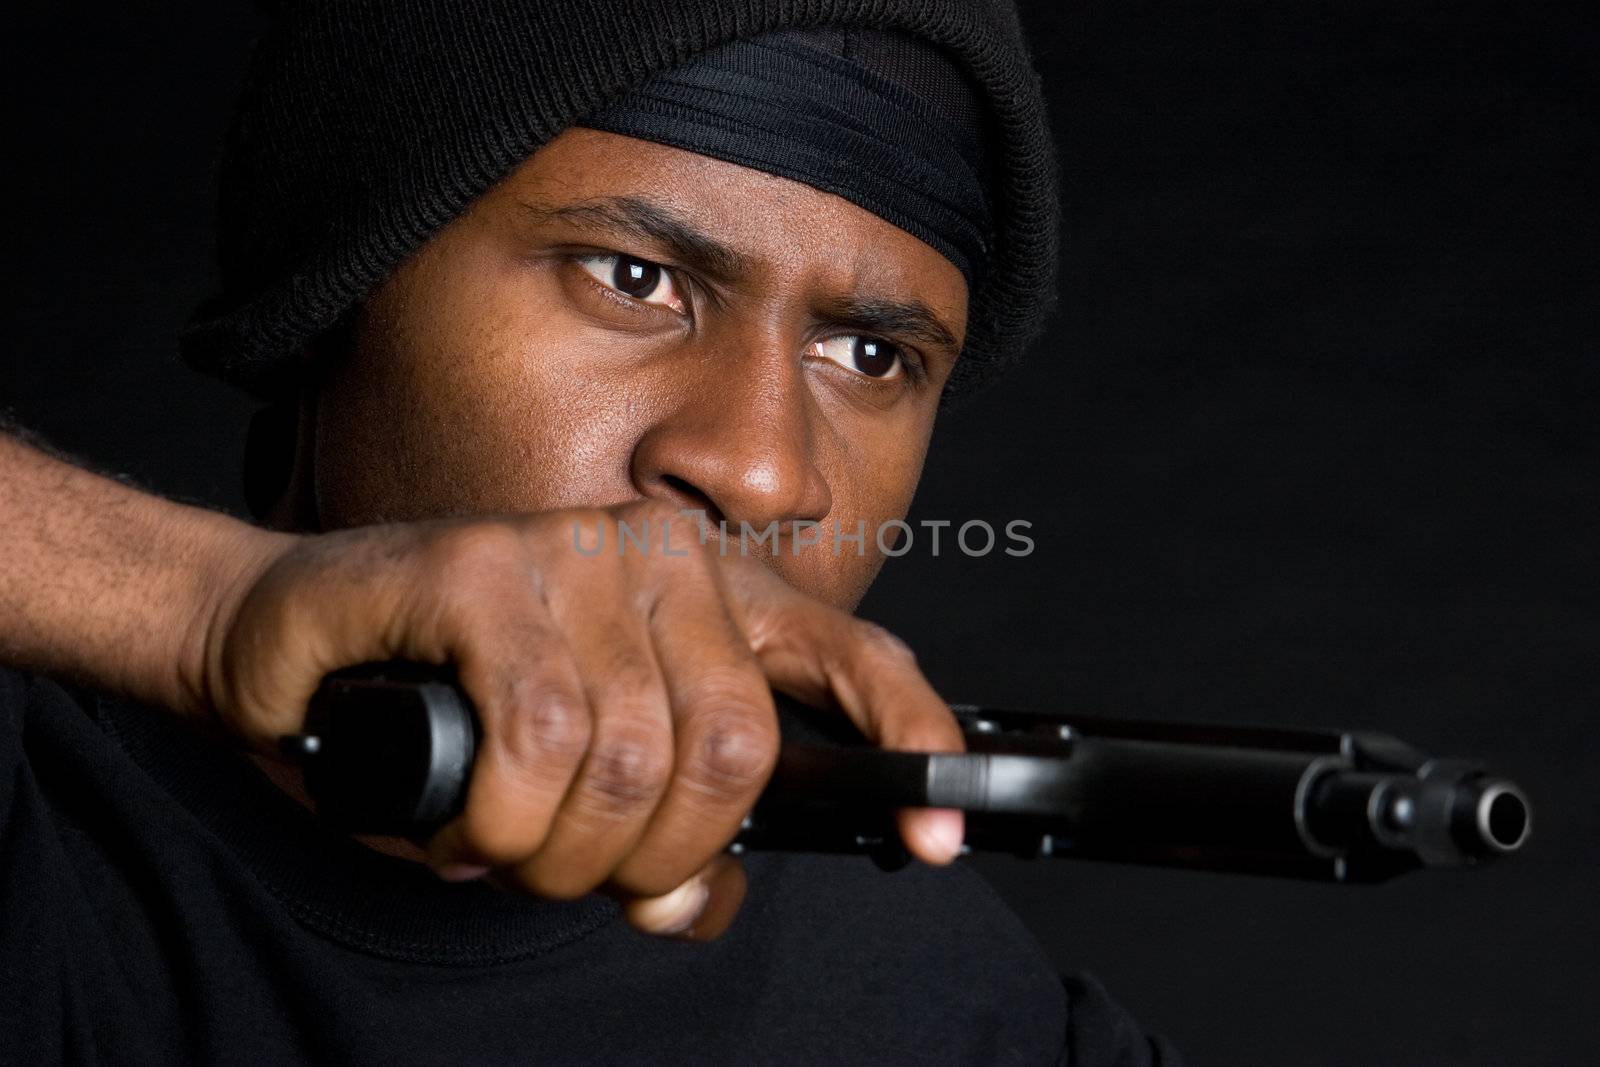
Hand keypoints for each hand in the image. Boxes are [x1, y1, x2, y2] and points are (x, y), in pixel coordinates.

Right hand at [192, 500, 964, 938]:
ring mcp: (578, 549)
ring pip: (633, 757)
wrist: (291, 640)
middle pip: (731, 753)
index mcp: (708, 597)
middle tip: (572, 871)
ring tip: (503, 841)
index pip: (844, 656)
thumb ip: (660, 838)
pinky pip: (543, 736)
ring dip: (560, 851)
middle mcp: (662, 555)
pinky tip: (464, 817)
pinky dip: (502, 818)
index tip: (935, 834)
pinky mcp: (487, 564)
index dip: (906, 738)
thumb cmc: (440, 712)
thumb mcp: (575, 790)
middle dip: (652, 857)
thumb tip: (697, 903)